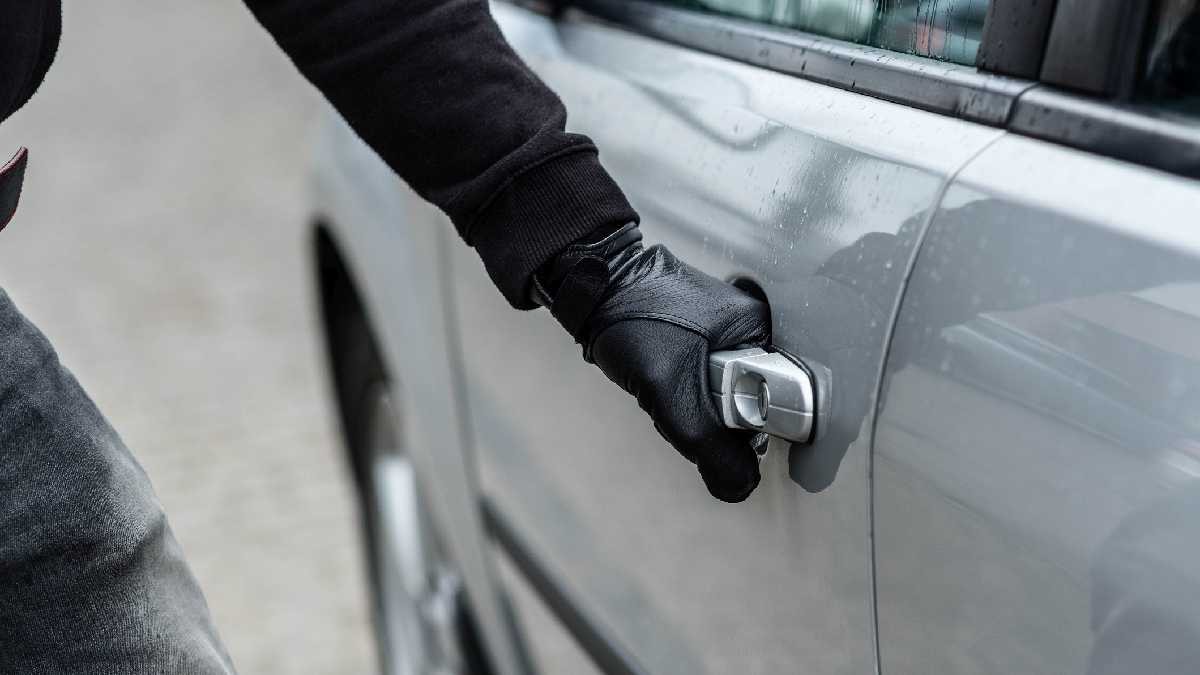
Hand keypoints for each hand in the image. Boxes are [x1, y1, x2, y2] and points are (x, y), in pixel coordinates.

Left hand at [534, 224, 770, 501]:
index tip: (722, 429)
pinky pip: (702, 387)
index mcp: (761, 327)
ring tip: (663, 385)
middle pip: (751, 404)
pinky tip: (658, 382)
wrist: (591, 285)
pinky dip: (680, 395)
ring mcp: (725, 334)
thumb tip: (739, 486)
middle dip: (714, 418)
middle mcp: (751, 328)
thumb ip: (708, 443)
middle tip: (680, 401)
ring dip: (693, 408)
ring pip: (723, 400)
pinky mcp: (700, 341)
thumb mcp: (672, 386)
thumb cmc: (633, 316)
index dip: (750, 426)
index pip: (781, 398)